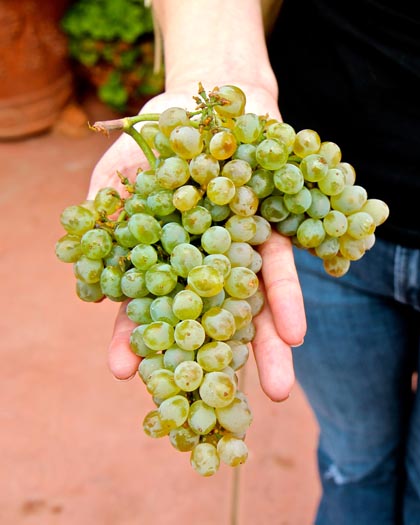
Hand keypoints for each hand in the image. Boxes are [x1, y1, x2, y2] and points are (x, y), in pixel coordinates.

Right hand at [88, 84, 306, 400]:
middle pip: (206, 321)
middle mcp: (201, 267)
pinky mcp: (270, 235)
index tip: (124, 372)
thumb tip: (91, 276)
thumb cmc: (155, 142)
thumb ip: (106, 220)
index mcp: (163, 261)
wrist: (209, 102)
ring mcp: (237, 254)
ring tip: (273, 392)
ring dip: (263, 351)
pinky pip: (278, 270)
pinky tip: (293, 333)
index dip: (136, 339)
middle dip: (210, 366)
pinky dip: (284, 300)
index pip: (147, 309)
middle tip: (214, 413)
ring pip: (249, 309)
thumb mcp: (118, 175)